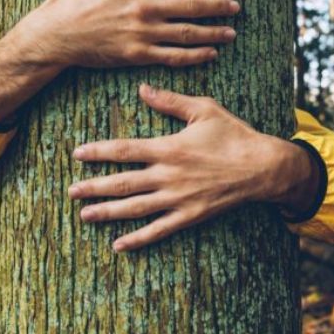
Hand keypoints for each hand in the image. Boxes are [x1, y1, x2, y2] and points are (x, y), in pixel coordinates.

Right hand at [6, 0, 240, 68]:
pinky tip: (210, 54)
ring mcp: (143, 32)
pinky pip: (173, 56)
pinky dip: (194, 56)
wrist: (54, 35)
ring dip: (213, 32)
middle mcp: (144, 6)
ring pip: (187, 33)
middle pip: (192, 4)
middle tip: (235, 5)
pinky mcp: (138, 54)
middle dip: (217, 4)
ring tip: (231, 32)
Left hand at [69, 85, 321, 251]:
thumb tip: (142, 89)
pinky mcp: (189, 216)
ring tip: (84, 215)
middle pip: (123, 183)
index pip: (124, 150)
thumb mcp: (204, 109)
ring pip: (135, 208)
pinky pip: (159, 230)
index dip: (98, 152)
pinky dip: (138, 239)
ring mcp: (178, 199)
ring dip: (107, 213)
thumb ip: (170, 101)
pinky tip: (118, 245)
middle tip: (71, 191)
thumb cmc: (234, 135)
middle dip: (94, 187)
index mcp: (169, 148)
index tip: (76, 154)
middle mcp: (168, 175)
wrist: (263, 167)